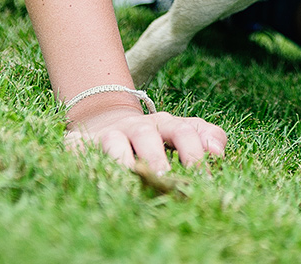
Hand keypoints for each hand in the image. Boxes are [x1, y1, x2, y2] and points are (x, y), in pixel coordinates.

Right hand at [63, 92, 226, 172]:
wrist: (107, 120)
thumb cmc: (155, 136)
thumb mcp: (182, 133)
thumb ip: (207, 137)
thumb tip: (220, 153)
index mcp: (167, 124)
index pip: (185, 131)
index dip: (195, 153)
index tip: (205, 179)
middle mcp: (138, 126)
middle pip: (149, 136)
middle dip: (157, 159)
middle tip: (166, 181)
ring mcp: (110, 134)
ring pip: (115, 143)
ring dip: (124, 162)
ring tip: (131, 179)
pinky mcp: (82, 142)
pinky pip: (80, 149)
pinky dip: (83, 158)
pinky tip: (92, 173)